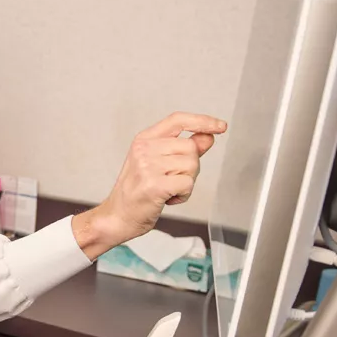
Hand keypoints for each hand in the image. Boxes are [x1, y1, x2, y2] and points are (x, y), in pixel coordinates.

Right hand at [73, 111, 226, 259]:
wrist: (117, 216)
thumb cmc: (137, 191)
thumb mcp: (157, 164)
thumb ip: (183, 149)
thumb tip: (208, 137)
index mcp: (144, 140)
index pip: (178, 120)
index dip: (202, 121)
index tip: (219, 126)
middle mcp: (144, 149)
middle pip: (190, 147)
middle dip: (190, 167)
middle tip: (172, 179)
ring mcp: (147, 166)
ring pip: (192, 165)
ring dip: (186, 182)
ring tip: (168, 190)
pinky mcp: (154, 185)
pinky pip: (188, 184)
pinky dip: (184, 195)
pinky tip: (168, 199)